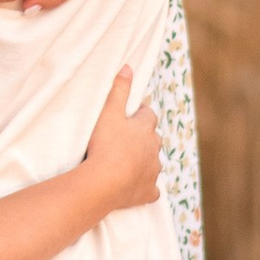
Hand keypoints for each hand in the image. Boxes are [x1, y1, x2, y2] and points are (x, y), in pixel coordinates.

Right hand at [80, 69, 161, 214]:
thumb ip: (119, 89)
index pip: (149, 116)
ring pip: (154, 163)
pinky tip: (140, 188)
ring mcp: (152, 172)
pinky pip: (152, 190)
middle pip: (154, 139)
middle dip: (146, 137)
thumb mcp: (109, 112)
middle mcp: (153, 149)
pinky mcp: (147, 192)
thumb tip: (128, 67)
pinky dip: (147, 188)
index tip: (134, 113)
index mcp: (145, 129)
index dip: (142, 113)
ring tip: (132, 161)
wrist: (105, 181)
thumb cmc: (105, 144)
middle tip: (130, 137)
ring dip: (146, 161)